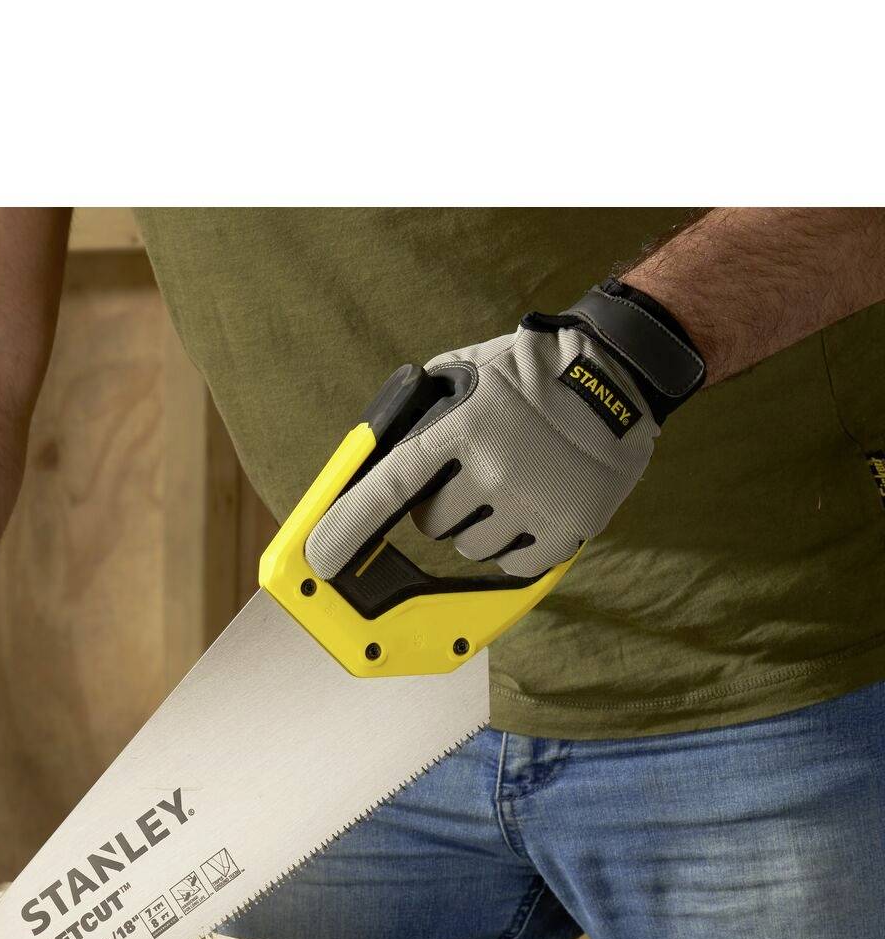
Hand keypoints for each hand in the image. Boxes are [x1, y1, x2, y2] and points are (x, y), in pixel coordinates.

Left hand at [304, 278, 705, 584]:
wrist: (619, 373)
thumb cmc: (527, 374)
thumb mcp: (463, 374)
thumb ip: (416, 417)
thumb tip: (366, 470)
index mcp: (461, 427)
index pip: (388, 489)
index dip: (347, 527)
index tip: (318, 560)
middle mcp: (494, 468)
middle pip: (433, 525)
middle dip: (441, 507)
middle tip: (470, 474)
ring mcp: (533, 501)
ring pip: (470, 549)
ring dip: (478, 528)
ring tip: (508, 484)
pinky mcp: (569, 527)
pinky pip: (514, 565)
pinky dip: (515, 548)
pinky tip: (530, 510)